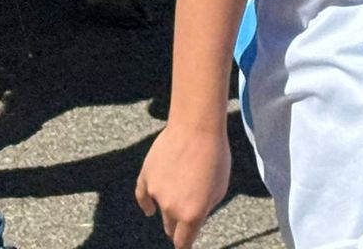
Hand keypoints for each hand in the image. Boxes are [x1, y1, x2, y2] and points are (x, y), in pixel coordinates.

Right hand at [135, 123, 230, 248]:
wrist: (196, 126)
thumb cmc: (215, 155)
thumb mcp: (220, 188)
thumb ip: (205, 208)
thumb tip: (194, 217)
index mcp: (192, 214)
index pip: (184, 242)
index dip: (185, 245)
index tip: (184, 245)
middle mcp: (171, 207)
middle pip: (171, 227)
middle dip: (178, 226)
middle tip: (184, 220)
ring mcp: (156, 191)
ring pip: (160, 209)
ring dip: (169, 205)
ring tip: (182, 189)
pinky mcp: (146, 175)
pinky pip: (142, 195)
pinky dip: (145, 203)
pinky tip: (149, 209)